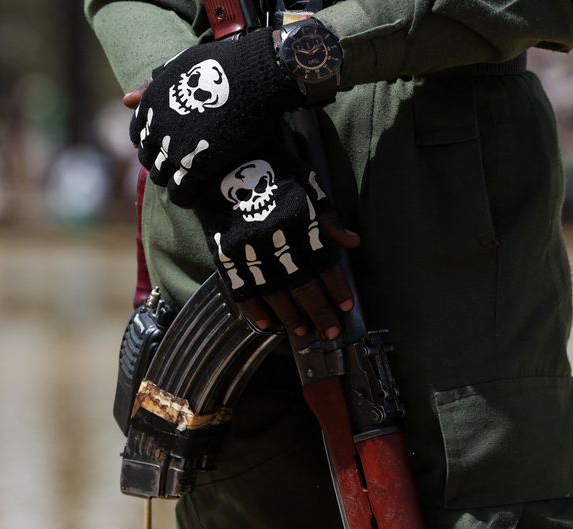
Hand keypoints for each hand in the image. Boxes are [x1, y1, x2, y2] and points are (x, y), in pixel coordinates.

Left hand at [129, 29, 301, 206]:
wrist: (257, 75)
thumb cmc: (225, 65)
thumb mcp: (182, 67)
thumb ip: (154, 86)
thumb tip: (126, 100)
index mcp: (151, 104)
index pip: (138, 133)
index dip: (151, 142)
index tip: (165, 146)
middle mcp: (156, 127)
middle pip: (148, 157)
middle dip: (160, 162)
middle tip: (181, 165)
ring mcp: (174, 147)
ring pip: (160, 176)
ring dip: (171, 181)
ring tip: (189, 182)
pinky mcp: (194, 164)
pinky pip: (180, 190)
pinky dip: (184, 196)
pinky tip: (194, 197)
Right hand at [195, 131, 359, 339]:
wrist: (220, 153)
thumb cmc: (271, 165)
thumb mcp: (307, 181)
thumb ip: (327, 216)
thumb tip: (352, 243)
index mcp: (298, 217)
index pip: (323, 262)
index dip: (336, 287)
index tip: (347, 306)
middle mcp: (273, 235)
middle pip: (301, 283)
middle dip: (319, 310)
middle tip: (331, 331)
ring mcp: (245, 246)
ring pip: (272, 291)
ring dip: (290, 315)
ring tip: (304, 330)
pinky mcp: (222, 250)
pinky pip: (239, 287)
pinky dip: (253, 309)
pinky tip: (267, 323)